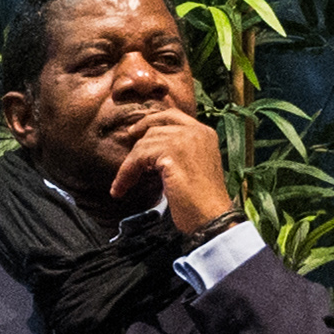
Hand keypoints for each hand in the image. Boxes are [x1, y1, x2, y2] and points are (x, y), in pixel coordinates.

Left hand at [112, 110, 237, 240]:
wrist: (212, 217)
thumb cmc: (203, 201)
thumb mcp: (194, 167)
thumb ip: (180, 152)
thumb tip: (154, 150)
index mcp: (205, 133)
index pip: (172, 116)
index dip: (151, 121)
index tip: (135, 131)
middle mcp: (196, 131)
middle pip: (155, 127)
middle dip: (137, 142)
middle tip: (124, 153)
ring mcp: (184, 140)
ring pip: (143, 143)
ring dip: (128, 165)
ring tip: (122, 185)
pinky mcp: (171, 154)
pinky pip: (138, 158)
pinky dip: (126, 173)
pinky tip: (121, 189)